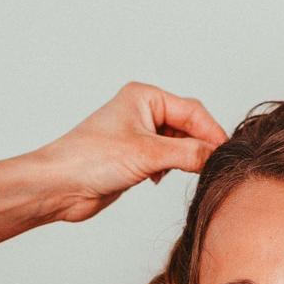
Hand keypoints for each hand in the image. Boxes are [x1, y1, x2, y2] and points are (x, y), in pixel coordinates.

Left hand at [30, 82, 228, 225]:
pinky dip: (170, 170)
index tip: (225, 154)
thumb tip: (216, 156)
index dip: (211, 132)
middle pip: (188, 126)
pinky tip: (157, 180)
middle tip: (209, 168)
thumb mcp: (147, 154)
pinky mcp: (134, 157)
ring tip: (179, 173)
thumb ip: (187, 153)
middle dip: (198, 147)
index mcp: (145, 97)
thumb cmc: (90, 159)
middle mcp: (143, 111)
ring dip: (184, 160)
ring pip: (179, 145)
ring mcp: (139, 135)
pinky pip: (166, 160)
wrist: (59, 186)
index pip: (193, 111)